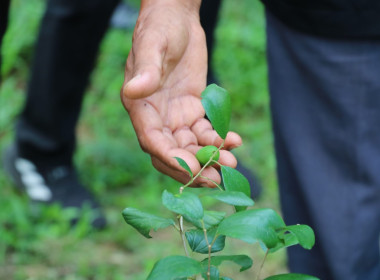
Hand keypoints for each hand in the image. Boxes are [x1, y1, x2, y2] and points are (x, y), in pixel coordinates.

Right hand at [121, 0, 241, 186]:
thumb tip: (133, 90)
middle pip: (172, 152)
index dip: (170, 157)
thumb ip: (145, 69)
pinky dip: (219, 139)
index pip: (152, 141)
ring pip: (191, 147)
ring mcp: (175, 116)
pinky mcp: (193, 109)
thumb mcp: (153, 45)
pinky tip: (234, 140)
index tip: (192, 169)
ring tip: (232, 163)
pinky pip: (205, 131)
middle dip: (193, 168)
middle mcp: (156, 117)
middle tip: (216, 178)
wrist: (178, 17)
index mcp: (140, 107)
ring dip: (210, 157)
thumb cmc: (160, 27)